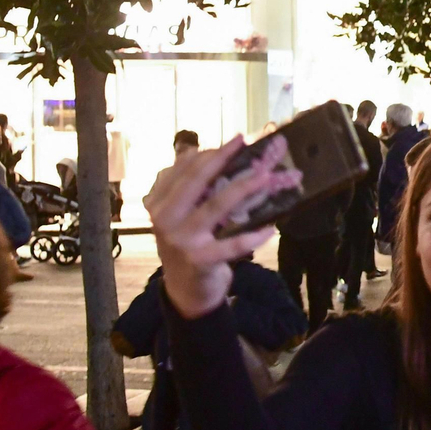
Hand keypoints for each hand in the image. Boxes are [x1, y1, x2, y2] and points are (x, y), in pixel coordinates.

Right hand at [146, 135, 299, 319]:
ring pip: (216, 207)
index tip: (239, 140)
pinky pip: (232, 245)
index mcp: (159, 201)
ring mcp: (181, 240)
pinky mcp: (199, 260)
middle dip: (225, 159)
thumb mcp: (182, 212)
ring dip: (244, 188)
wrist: (185, 289)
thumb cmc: (188, 242)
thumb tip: (198, 148)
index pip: (185, 169)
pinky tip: (272, 227)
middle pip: (197, 181)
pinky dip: (253, 236)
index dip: (213, 152)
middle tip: (251, 145)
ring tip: (267, 176)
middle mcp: (165, 218)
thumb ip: (190, 183)